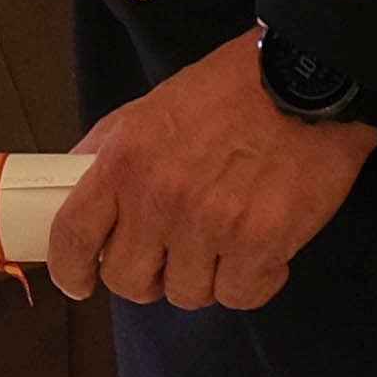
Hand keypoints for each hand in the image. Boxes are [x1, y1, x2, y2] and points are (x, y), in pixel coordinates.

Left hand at [38, 32, 376, 311]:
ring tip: (222, 242)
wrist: (305, 80)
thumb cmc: (229, 91)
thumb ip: (107, 154)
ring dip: (202, 277)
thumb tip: (73, 191)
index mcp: (124, 162)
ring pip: (186, 294)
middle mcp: (159, 199)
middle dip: (145, 276)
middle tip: (166, 257)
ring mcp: (210, 225)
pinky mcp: (260, 245)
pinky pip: (239, 296)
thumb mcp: (149, 110)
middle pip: (128, 280)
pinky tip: (259, 253)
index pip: (72, 237)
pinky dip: (250, 282)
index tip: (81, 280)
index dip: (71, 270)